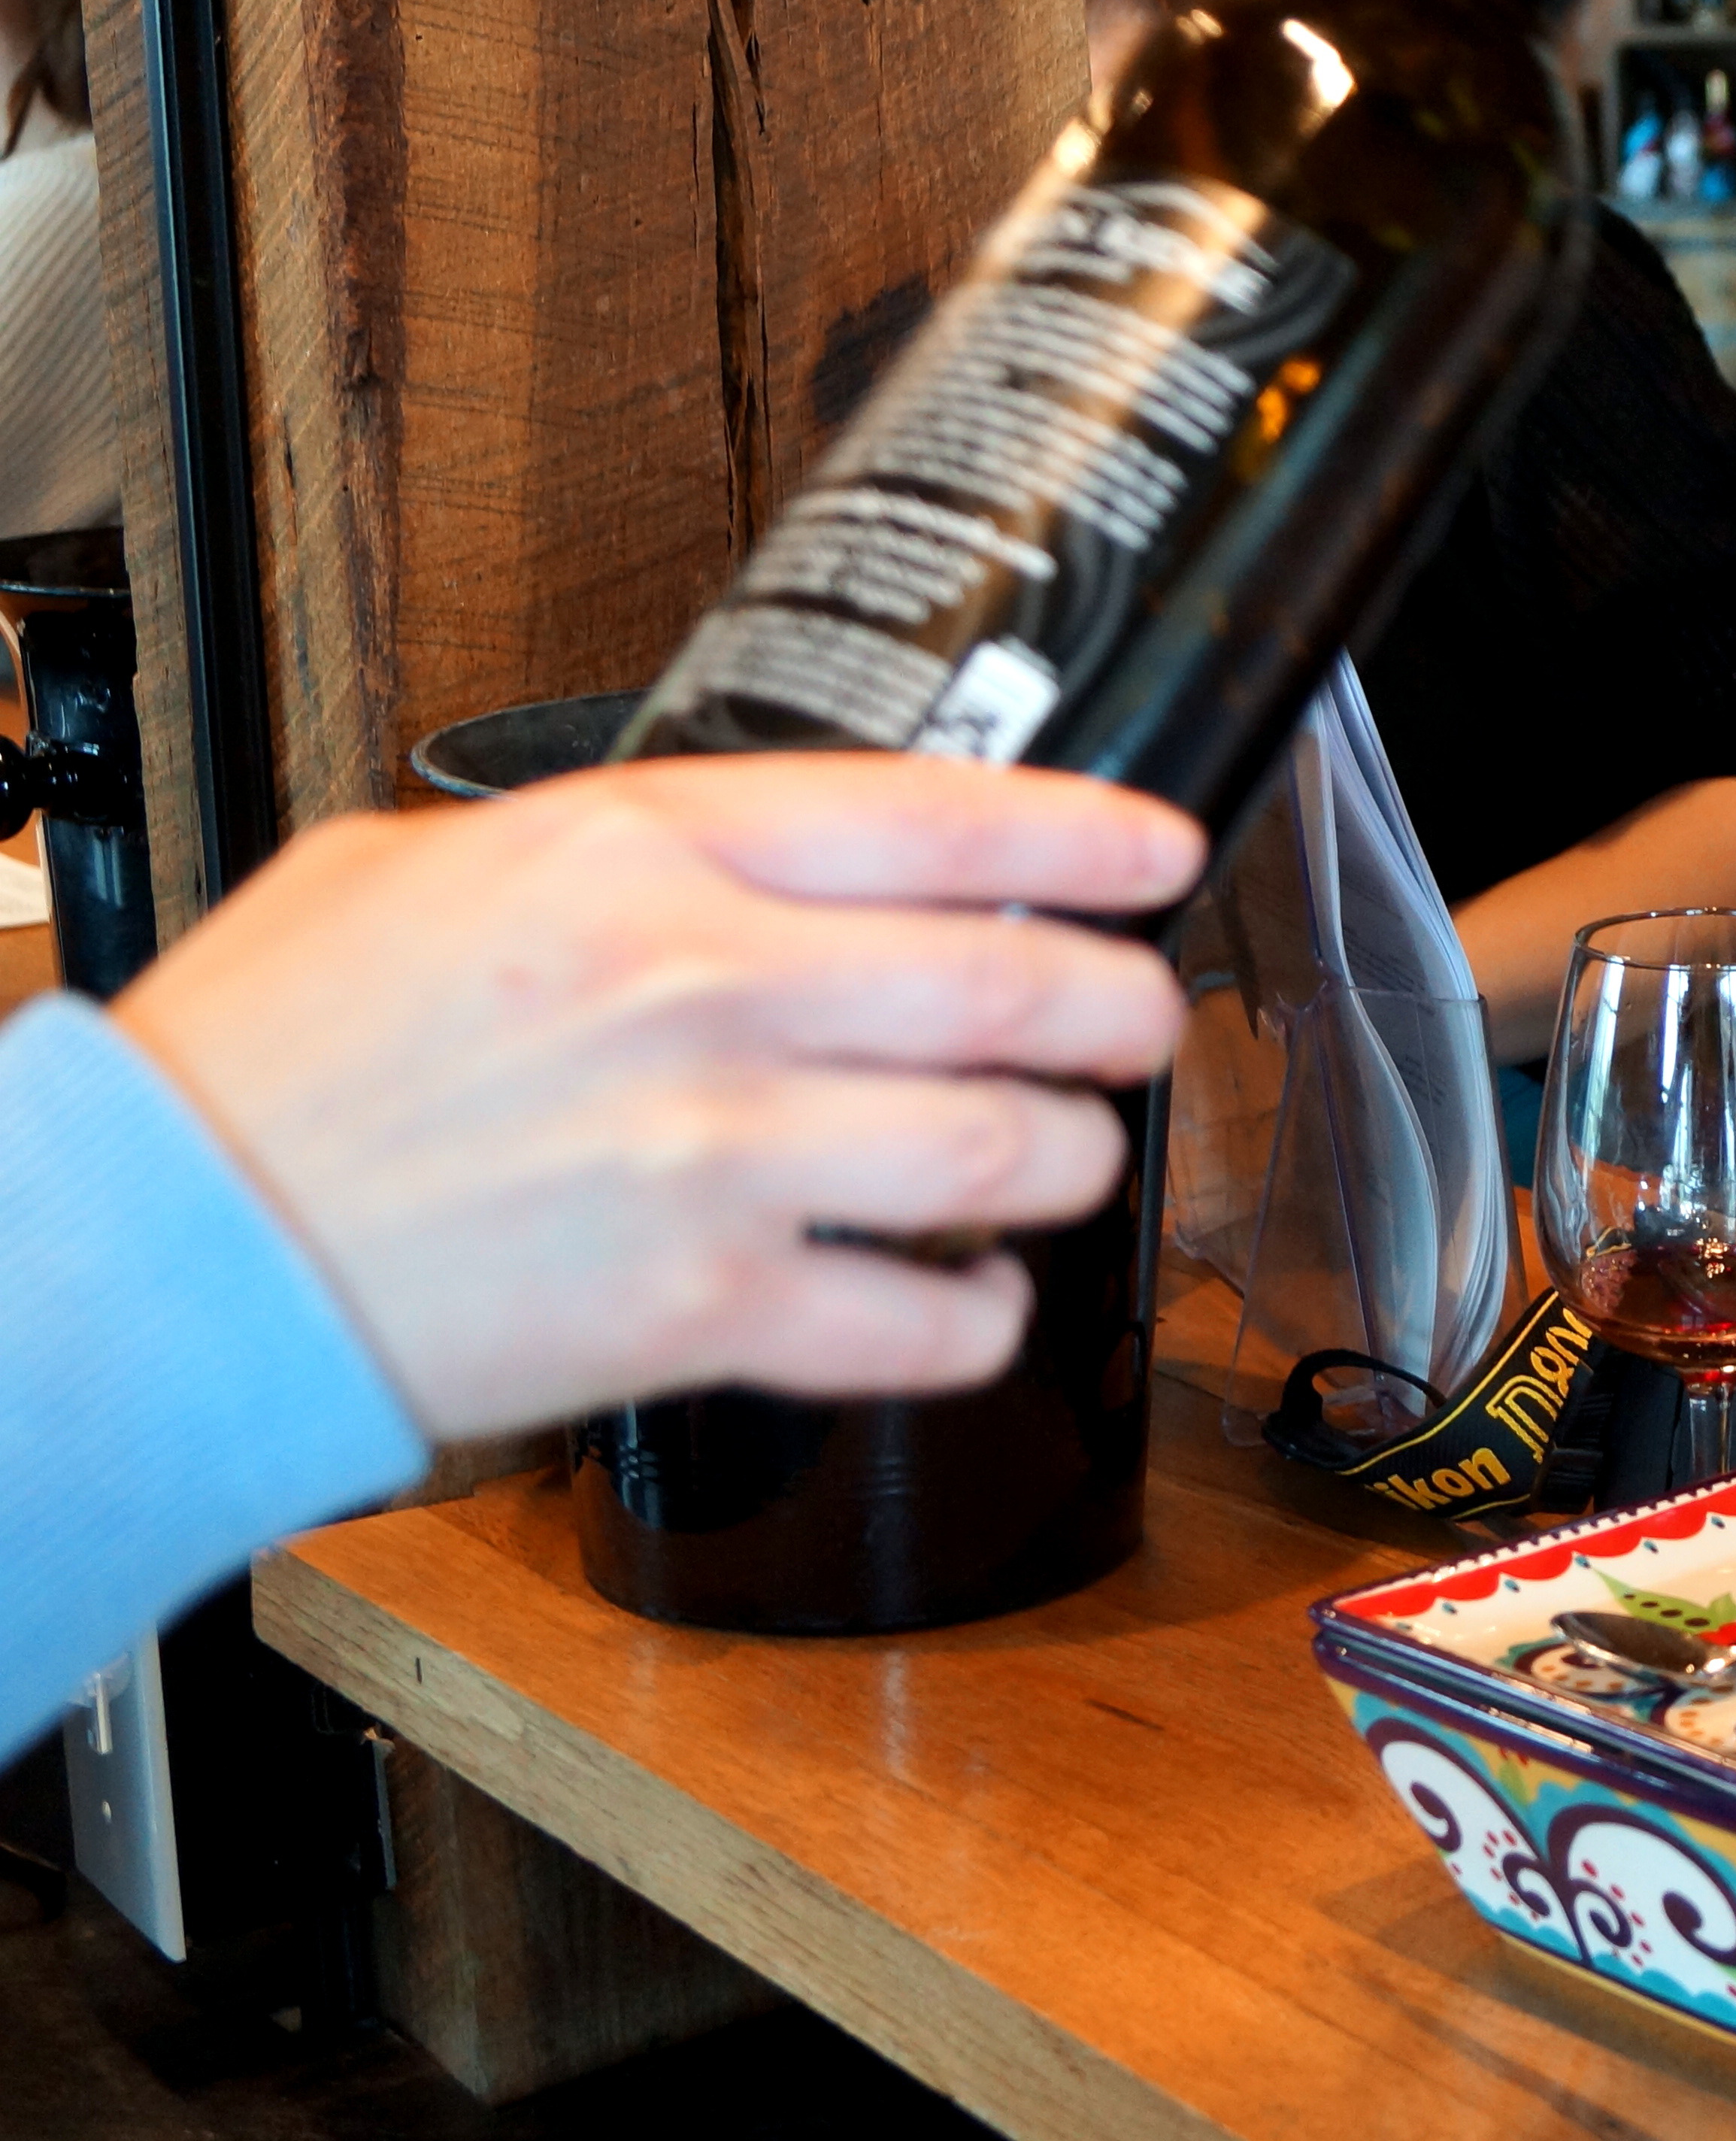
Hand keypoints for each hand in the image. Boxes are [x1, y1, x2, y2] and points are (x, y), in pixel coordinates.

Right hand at [114, 756, 1203, 1439]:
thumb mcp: (423, 866)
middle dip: (1124, 1012)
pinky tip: (973, 1301)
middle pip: (1018, 988)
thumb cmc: (274, 1057)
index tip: (1163, 852)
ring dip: (1077, 1160)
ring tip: (1070, 1158)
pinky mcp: (700, 1311)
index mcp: (636, 857)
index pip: (940, 819)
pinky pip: (927, 1321)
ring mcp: (712, 1155)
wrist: (167, 1244)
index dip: (1090, 837)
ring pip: (1009, 1151)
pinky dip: (982, 1318)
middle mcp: (700, 990)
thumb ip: (607, 848)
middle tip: (1140, 1025)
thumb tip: (754, 852)